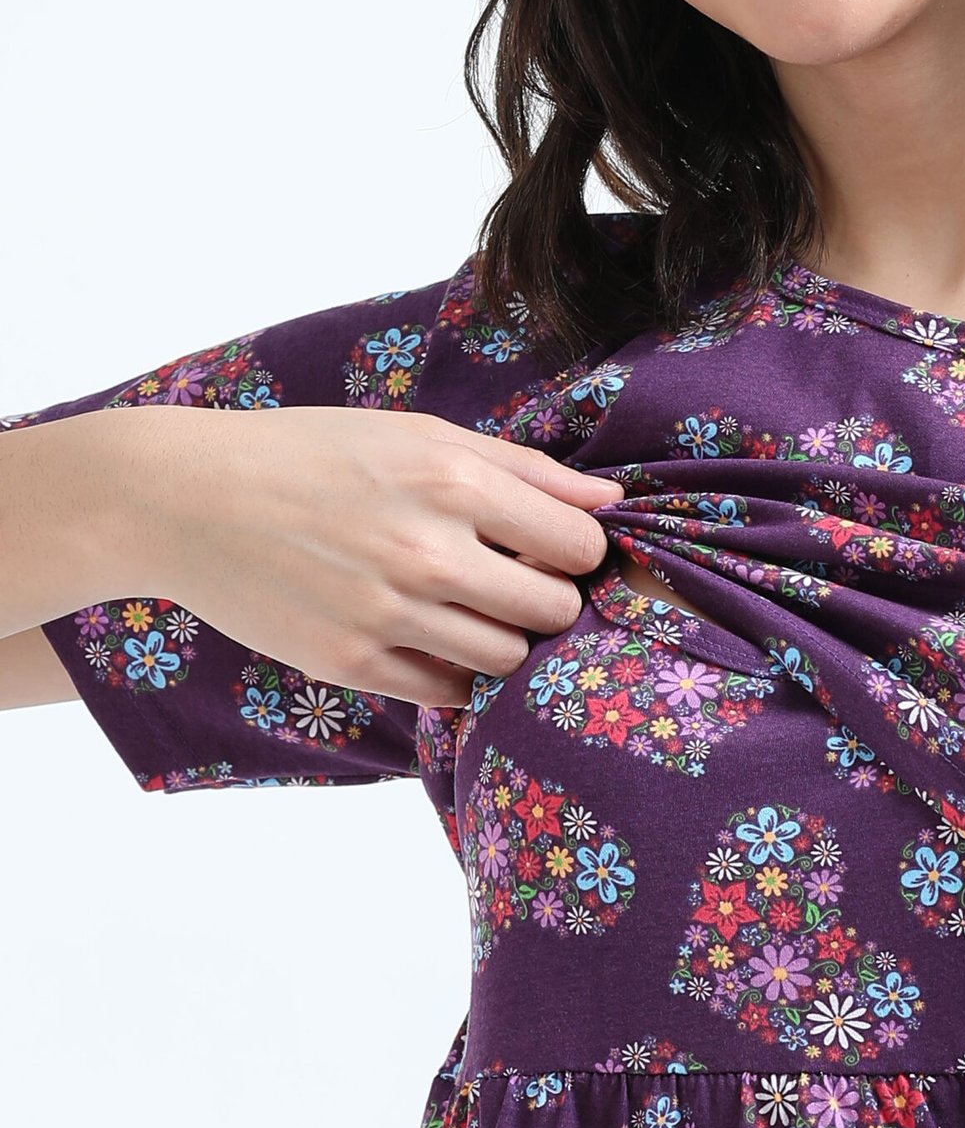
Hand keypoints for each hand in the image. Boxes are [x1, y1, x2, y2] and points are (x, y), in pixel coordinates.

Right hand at [113, 404, 625, 709]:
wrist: (189, 499)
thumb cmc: (315, 455)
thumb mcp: (420, 435)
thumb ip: (523, 469)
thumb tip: (612, 497)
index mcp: (453, 482)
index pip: (580, 544)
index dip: (578, 550)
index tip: (551, 547)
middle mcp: (427, 551)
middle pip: (555, 610)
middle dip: (550, 601)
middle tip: (516, 584)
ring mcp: (387, 615)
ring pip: (508, 660)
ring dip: (504, 639)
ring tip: (469, 610)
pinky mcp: (350, 664)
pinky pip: (448, 692)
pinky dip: (454, 673)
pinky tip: (430, 638)